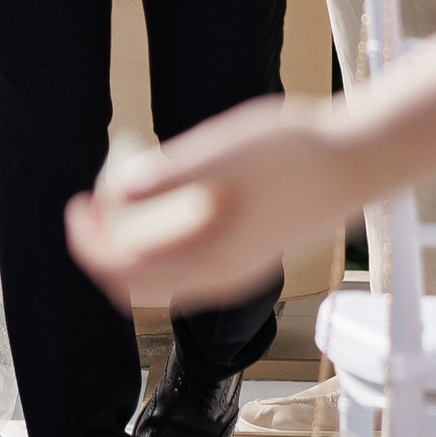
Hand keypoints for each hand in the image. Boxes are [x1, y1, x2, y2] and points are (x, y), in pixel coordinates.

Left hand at [66, 94, 351, 310]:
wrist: (356, 161)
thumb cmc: (290, 151)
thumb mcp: (217, 153)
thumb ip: (165, 178)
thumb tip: (116, 193)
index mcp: (208, 260)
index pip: (125, 272)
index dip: (91, 242)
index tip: (79, 204)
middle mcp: (219, 279)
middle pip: (137, 285)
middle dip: (105, 248)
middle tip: (93, 204)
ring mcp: (236, 273)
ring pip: (162, 279)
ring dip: (133, 247)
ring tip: (124, 199)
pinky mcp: (248, 258)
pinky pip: (187, 268)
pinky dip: (162, 245)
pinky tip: (165, 202)